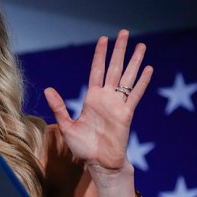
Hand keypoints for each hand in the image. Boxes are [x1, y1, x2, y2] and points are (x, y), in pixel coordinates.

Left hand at [44, 30, 152, 196]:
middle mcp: (107, 98)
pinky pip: (135, 94)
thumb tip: (48, 89)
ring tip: (142, 45)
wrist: (99, 163)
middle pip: (115, 68)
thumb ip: (59, 107)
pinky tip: (148, 68)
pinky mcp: (126, 114)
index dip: (100, 55)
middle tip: (125, 33)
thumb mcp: (67, 126)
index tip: (103, 39)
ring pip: (128, 77)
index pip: (97, 70)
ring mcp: (118, 105)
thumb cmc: (83, 147)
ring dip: (135, 61)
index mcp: (92, 98)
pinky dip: (142, 82)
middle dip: (120, 50)